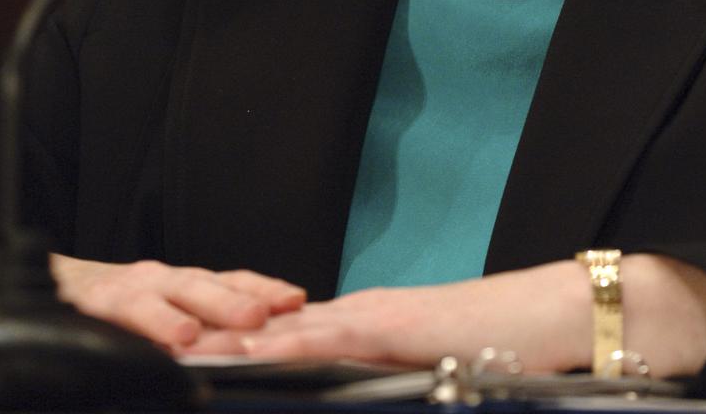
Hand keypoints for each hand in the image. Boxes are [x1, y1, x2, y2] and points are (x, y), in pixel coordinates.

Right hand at [51, 255, 304, 350]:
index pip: (232, 279)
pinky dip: (142, 325)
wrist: (61, 286)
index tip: (296, 299)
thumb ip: (206, 325)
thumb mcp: (170, 310)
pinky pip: (121, 314)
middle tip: (266, 313)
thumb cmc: (125, 306)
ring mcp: (132, 288)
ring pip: (163, 296)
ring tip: (200, 333)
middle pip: (205, 285)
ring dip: (183, 313)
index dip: (264, 287)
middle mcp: (165, 279)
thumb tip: (257, 345)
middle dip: (234, 299)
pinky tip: (159, 339)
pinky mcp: (97, 304)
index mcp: (187, 282)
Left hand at [183, 262, 590, 369]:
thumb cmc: (493, 346)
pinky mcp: (390, 324)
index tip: (191, 354)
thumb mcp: (425, 368)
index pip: (286, 333)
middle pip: (273, 325)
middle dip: (218, 338)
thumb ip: (382, 376)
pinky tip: (252, 350)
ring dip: (233, 339)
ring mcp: (371, 314)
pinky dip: (283, 342)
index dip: (236, 342)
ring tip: (183, 350)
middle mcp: (358, 311)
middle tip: (163, 348)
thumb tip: (353, 393)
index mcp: (363, 323)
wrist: (542, 315)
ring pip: (286, 325)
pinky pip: (326, 333)